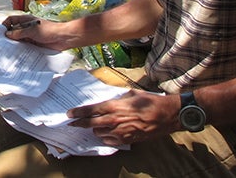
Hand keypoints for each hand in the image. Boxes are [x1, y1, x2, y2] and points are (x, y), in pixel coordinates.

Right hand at [1, 16, 68, 50]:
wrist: (63, 38)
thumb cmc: (50, 30)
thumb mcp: (32, 30)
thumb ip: (19, 33)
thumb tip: (8, 35)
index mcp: (26, 20)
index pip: (11, 20)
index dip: (5, 25)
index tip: (0, 33)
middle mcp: (27, 28)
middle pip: (14, 31)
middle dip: (8, 36)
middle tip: (2, 44)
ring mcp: (30, 36)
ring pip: (18, 40)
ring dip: (14, 44)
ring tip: (8, 51)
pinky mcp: (34, 44)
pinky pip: (24, 47)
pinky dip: (20, 50)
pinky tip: (17, 54)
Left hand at [67, 91, 181, 145]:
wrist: (165, 116)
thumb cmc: (150, 102)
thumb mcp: (131, 94)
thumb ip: (117, 98)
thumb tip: (109, 99)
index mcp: (114, 106)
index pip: (90, 110)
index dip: (78, 112)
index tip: (69, 113)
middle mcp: (114, 119)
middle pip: (90, 124)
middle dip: (79, 123)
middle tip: (72, 123)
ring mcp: (119, 131)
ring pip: (98, 133)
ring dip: (95, 129)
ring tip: (96, 125)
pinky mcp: (126, 140)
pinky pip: (109, 140)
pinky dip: (106, 137)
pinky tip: (108, 133)